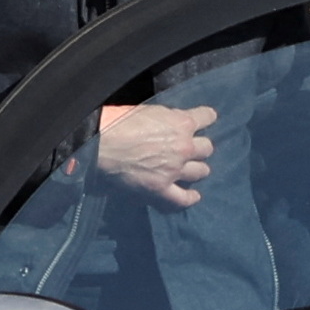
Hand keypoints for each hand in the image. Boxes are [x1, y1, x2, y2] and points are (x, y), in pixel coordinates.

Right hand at [95, 101, 218, 207]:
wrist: (102, 143)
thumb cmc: (119, 120)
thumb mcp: (149, 110)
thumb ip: (166, 118)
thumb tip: (169, 123)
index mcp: (181, 122)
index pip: (207, 117)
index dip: (206, 118)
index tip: (205, 120)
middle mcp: (184, 146)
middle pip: (207, 148)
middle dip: (200, 148)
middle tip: (191, 149)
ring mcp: (175, 170)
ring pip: (200, 171)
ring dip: (197, 169)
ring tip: (191, 170)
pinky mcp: (161, 189)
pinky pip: (183, 198)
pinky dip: (190, 198)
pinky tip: (193, 196)